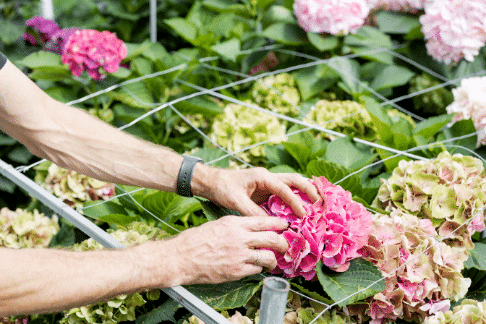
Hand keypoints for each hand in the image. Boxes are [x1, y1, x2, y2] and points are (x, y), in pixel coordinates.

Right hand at [165, 216, 288, 284]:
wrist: (180, 257)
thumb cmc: (195, 240)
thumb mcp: (218, 224)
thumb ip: (236, 226)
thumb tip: (252, 229)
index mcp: (235, 223)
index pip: (265, 220)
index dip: (279, 224)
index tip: (285, 226)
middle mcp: (240, 238)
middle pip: (272, 238)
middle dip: (283, 243)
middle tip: (285, 246)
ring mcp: (239, 256)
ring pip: (268, 257)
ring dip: (273, 260)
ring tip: (272, 261)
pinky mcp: (236, 271)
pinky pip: (256, 270)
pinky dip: (258, 269)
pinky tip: (255, 268)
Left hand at [193, 166, 319, 217]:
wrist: (211, 182)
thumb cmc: (222, 188)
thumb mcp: (235, 201)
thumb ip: (251, 211)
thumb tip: (268, 224)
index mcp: (262, 177)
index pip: (284, 188)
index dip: (295, 202)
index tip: (303, 214)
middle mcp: (267, 177)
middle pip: (294, 180)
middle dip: (309, 189)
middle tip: (320, 203)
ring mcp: (267, 183)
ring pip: (291, 184)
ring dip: (304, 192)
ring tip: (317, 204)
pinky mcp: (265, 190)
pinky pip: (283, 193)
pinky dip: (294, 199)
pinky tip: (300, 210)